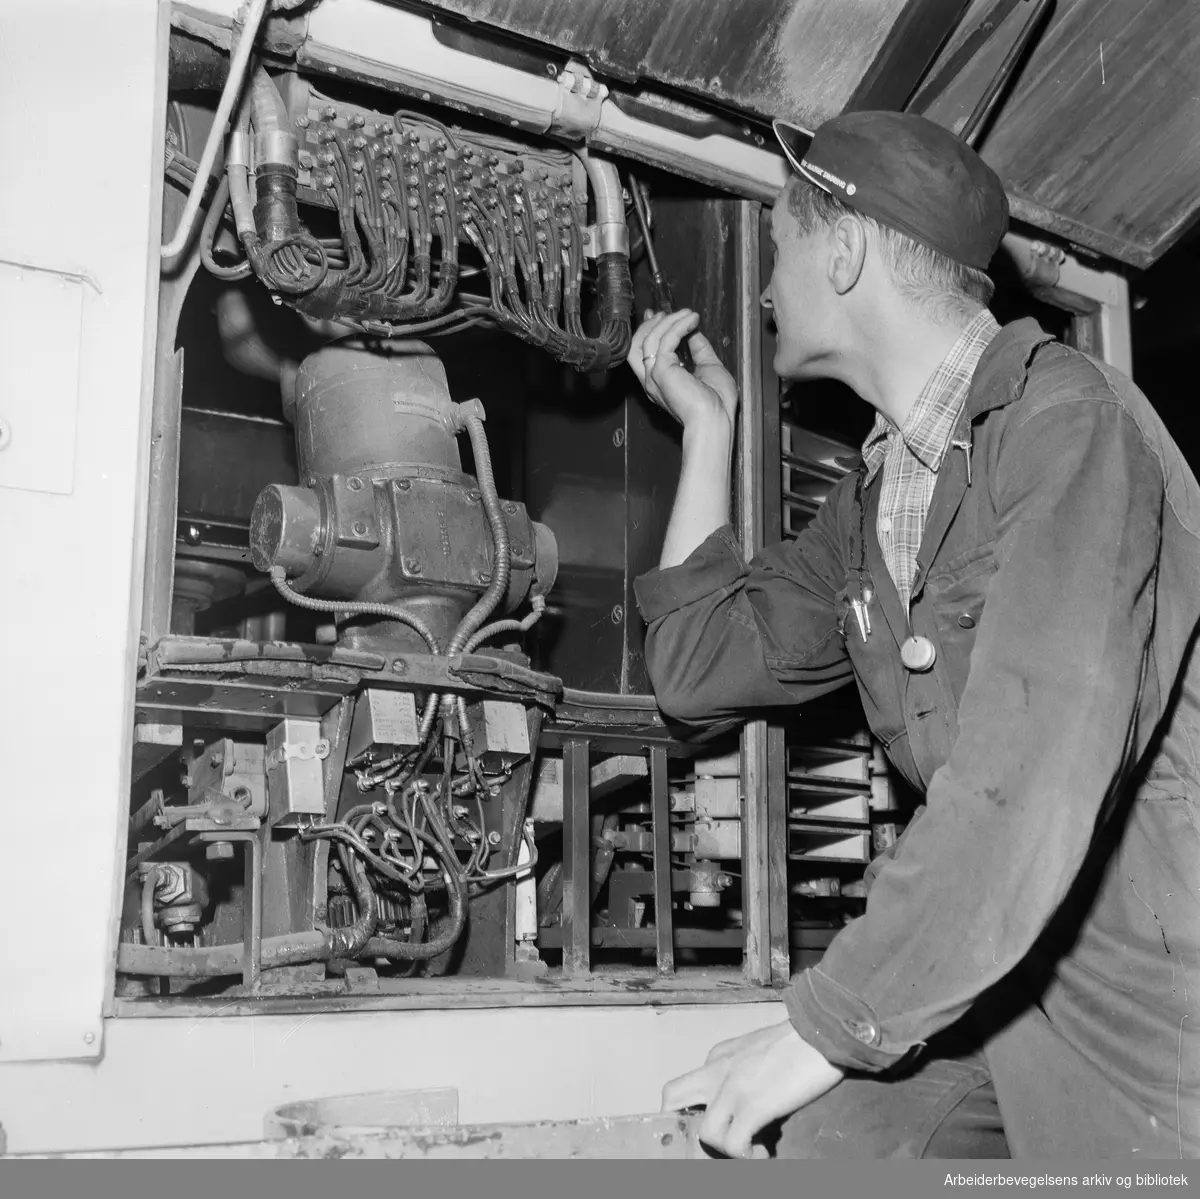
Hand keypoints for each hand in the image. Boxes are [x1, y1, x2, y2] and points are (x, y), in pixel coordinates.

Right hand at [627, 308, 737, 433]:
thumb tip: (693, 332)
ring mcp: (654, 377)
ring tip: (688, 314)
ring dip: (669, 322)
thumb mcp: (709, 368)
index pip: (643, 354)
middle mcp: (651, 381)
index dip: (650, 332)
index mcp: (660, 383)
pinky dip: (679, 326)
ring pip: (649, 339)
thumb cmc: (717, 403)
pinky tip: (692, 320)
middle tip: (667, 312)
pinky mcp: (662, 371)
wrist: (715, 419)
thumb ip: (699, 350)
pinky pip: (665, 340)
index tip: (662, 316)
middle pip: (636, 345)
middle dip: (650, 325)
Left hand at [662, 1020, 843, 1158]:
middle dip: (682, 1124)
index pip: (685, 1086)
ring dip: (727, 1148)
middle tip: (716, 1138)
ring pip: (705, 1132)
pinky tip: (764, 1153)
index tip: (720, 1124)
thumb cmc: (798, 1039)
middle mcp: (716, 1070)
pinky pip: (734, 1144)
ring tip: (752, 1148)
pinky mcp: (752, 1106)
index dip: (695, 1110)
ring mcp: (731, 1089)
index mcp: (718, 1055)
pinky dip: (747, 1155)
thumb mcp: (757, 1049)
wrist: (819, 1032)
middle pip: (672, 1097)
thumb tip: (748, 1099)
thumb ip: (742, 1070)